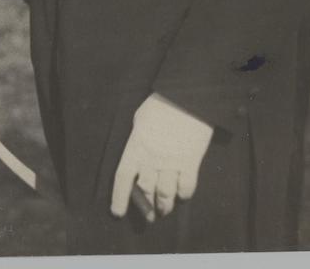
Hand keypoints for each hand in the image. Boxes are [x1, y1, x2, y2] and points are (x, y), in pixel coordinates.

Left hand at [111, 93, 212, 222]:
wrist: (187, 95)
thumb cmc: (162, 103)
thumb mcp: (141, 119)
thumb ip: (138, 139)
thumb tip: (137, 155)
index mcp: (136, 145)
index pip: (123, 178)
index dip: (119, 198)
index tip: (118, 212)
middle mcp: (152, 157)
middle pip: (145, 191)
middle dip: (146, 207)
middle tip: (150, 215)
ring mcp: (172, 161)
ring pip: (165, 195)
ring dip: (165, 206)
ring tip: (165, 209)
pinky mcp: (191, 161)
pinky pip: (187, 187)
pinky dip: (184, 195)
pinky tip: (182, 194)